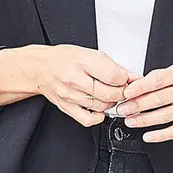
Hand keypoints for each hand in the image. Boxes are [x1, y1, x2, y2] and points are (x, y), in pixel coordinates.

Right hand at [19, 45, 136, 127]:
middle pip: (109, 93)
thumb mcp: (89, 53)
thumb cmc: (65, 58)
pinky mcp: (66, 107)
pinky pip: (88, 119)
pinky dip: (99, 116)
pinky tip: (100, 108)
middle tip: (123, 89)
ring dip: (111, 103)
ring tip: (110, 95)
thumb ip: (111, 66)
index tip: (128, 78)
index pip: (113, 75)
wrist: (41, 68)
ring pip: (101, 106)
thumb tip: (132, 76)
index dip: (126, 79)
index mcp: (82, 61)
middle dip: (122, 93)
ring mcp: (70, 95)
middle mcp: (75, 79)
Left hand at [115, 65, 172, 141]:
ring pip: (166, 115)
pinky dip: (159, 135)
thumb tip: (131, 88)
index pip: (158, 80)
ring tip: (130, 121)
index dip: (141, 87)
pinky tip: (147, 136)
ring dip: (145, 120)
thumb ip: (154, 78)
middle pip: (161, 98)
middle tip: (123, 109)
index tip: (127, 93)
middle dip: (138, 105)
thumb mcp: (172, 72)